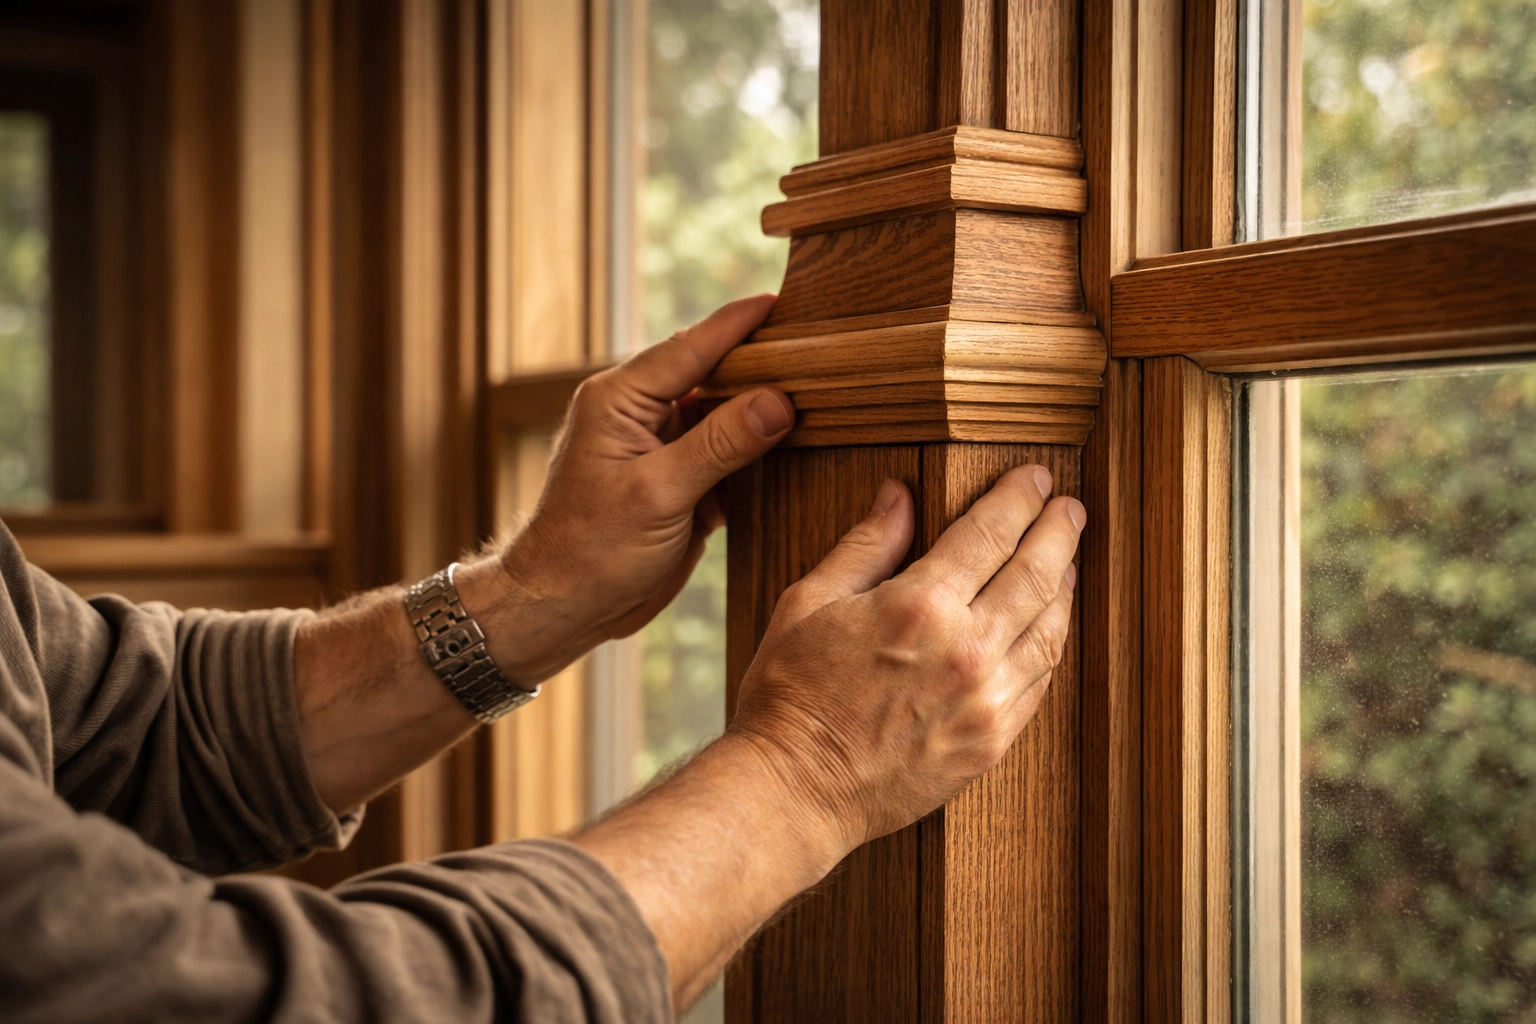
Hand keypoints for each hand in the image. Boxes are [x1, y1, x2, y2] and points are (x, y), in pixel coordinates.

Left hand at [464, 294, 793, 685]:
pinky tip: (794, 442)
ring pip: (723, 414)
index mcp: (620, 399)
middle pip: (711, 373)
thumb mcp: (659, 493)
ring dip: (763, 408)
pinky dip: (757, 450)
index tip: (781, 301)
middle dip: (759, 362)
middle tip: (815, 345)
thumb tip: (778, 399)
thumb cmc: (589, 550)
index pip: (691, 347)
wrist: (562, 607)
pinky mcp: (678, 482)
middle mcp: (639, 414)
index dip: (738, 324)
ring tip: (817, 387)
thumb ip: (719, 444)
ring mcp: (660, 448)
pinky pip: (726, 453)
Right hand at [730, 466, 1083, 852]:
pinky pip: (1040, 682)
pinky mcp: (992, 743)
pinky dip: (1052, 643)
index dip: (1019, 498)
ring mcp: (986, 702)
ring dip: (1066, 585)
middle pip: (1037, 573)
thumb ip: (865, 546)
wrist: (796, 790)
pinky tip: (1048, 625)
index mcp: (920, 606)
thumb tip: (899, 495)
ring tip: (1069, 559)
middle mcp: (966, 651)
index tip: (1034, 478)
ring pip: (1051, 629)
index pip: (991, 533)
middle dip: (1058, 530)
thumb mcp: (810, 602)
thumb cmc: (790, 695)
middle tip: (1069, 506)